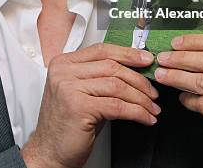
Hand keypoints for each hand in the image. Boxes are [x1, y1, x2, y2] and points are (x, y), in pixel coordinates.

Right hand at [21, 43, 158, 167]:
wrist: (49, 152)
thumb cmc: (68, 125)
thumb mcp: (82, 93)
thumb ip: (100, 77)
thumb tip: (134, 70)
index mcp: (63, 63)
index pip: (101, 50)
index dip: (127, 54)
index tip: (146, 59)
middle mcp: (64, 72)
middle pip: (111, 66)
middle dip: (139, 79)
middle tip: (153, 91)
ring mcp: (69, 88)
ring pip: (117, 85)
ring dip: (141, 98)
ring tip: (151, 107)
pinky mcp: (78, 107)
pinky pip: (117, 106)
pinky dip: (137, 112)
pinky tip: (145, 117)